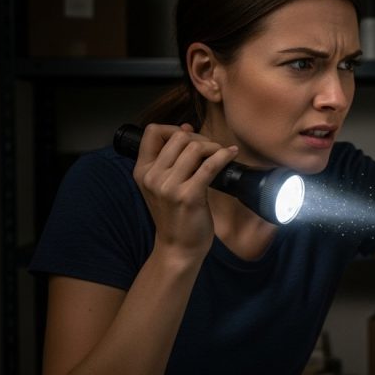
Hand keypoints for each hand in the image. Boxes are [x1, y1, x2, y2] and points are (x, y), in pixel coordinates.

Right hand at [132, 123, 238, 260]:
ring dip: (213, 147)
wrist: (178, 247)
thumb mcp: (162, 185)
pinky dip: (224, 155)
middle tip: (211, 149)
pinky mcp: (188, 196)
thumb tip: (186, 128)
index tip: (189, 137)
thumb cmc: (175, 215)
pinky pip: (210, 165)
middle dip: (200, 138)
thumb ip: (170, 158)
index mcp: (142, 171)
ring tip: (221, 154)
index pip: (152, 132)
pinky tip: (232, 154)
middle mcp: (152, 177)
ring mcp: (169, 187)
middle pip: (178, 136)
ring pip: (194, 148)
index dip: (173, 128)